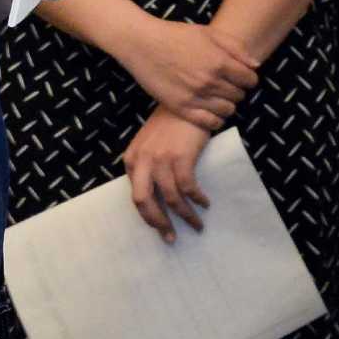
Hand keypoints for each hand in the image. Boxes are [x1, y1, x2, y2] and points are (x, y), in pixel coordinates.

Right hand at [124, 17, 257, 130]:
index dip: (248, 79)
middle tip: (226, 85)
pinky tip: (211, 111)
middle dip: (237, 90)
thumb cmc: (176, 35)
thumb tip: (255, 66)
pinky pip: (210, 123)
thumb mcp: (209, 33)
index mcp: (219, 61)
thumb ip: (236, 48)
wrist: (142, 43)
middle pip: (240, 96)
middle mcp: (210, 81)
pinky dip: (216, 119)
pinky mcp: (181, 108)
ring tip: (218, 97)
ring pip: (228, 110)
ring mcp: (195, 96)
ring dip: (227, 105)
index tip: (240, 77)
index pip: (250, 80)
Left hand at [124, 109, 213, 240]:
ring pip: (171, 198)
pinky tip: (205, 203)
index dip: (149, 216)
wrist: (189, 101)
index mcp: (132, 159)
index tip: (162, 227)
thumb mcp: (151, 143)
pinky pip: (188, 187)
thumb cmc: (173, 123)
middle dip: (158, 223)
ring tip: (197, 225)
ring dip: (185, 215)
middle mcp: (142, 160)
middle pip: (144, 202)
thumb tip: (159, 196)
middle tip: (171, 237)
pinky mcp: (180, 157)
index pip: (135, 196)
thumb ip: (148, 165)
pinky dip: (197, 199)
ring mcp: (161, 159)